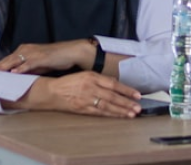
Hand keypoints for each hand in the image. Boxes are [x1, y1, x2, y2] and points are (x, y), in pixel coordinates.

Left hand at [0, 40, 93, 75]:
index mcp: (25, 50)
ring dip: (5, 66)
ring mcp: (34, 53)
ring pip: (16, 60)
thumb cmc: (55, 58)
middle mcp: (27, 50)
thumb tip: (17, 76)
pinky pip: (29, 63)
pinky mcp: (41, 57)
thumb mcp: (38, 64)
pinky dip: (21, 68)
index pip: (9, 58)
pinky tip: (14, 72)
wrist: (70, 52)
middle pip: (9, 58)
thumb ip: (27, 68)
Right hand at [24, 72, 140, 117]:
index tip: (137, 94)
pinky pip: (99, 112)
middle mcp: (90, 87)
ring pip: (108, 106)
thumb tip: (116, 85)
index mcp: (92, 76)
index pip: (113, 83)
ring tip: (132, 114)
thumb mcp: (85, 75)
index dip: (126, 90)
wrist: (52, 91)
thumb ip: (100, 79)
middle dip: (127, 102)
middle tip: (138, 107)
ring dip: (121, 110)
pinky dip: (110, 115)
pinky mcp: (83, 109)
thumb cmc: (69, 82)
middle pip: (112, 96)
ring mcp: (86, 99)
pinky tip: (119, 116)